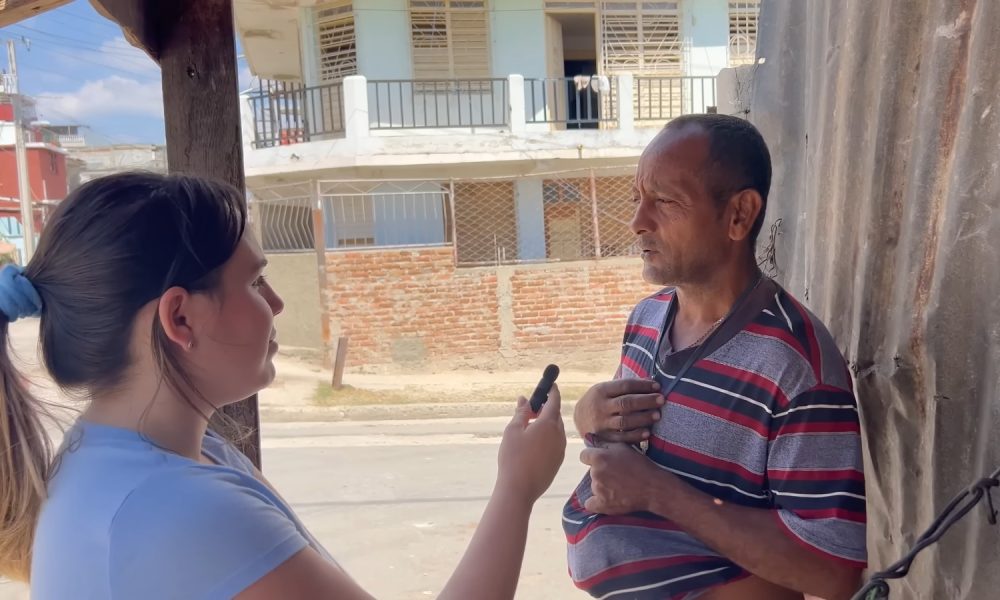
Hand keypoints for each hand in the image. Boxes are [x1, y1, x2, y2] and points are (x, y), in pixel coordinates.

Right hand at [496, 384, 565, 503]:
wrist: (519, 489)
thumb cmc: (513, 457)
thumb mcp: (513, 430)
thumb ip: (521, 413)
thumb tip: (525, 400)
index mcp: (549, 424)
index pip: (554, 401)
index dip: (552, 391)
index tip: (550, 385)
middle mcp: (559, 435)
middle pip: (555, 416)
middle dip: (545, 409)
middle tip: (530, 409)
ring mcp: (560, 449)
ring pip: (555, 430)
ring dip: (545, 425)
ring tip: (527, 428)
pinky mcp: (557, 461)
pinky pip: (554, 443)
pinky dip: (547, 438)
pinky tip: (532, 444)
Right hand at [574, 379, 664, 443]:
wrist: (578, 419)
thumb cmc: (600, 401)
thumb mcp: (605, 389)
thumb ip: (624, 386)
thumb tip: (650, 380)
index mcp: (601, 390)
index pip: (625, 386)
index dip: (642, 385)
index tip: (658, 386)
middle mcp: (600, 406)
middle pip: (626, 403)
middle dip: (646, 401)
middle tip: (662, 399)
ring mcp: (601, 423)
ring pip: (625, 421)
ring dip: (643, 418)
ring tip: (658, 415)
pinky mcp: (604, 438)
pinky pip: (621, 438)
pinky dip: (635, 435)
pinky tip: (647, 433)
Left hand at [580, 443, 663, 514]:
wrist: (653, 487)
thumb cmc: (640, 465)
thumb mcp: (623, 447)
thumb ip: (604, 443)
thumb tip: (590, 440)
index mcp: (599, 458)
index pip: (584, 456)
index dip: (592, 457)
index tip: (602, 461)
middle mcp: (596, 473)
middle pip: (591, 471)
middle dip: (600, 472)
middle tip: (617, 475)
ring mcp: (598, 489)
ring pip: (594, 486)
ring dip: (602, 486)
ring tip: (619, 487)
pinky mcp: (602, 504)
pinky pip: (590, 504)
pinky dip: (596, 503)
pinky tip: (606, 500)